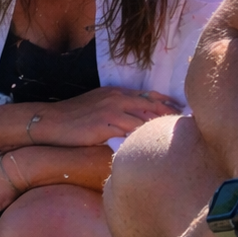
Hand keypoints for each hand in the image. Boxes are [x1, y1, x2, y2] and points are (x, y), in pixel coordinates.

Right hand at [25, 87, 181, 146]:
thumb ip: (115, 111)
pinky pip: (130, 130)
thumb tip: (131, 123)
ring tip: (176, 136)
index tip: (181, 110)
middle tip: (188, 124)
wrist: (48, 122)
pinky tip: (153, 144)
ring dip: (161, 126)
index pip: (147, 95)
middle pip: (151, 105)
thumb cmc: (70, 119)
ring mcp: (110, 109)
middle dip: (170, 115)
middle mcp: (115, 98)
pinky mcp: (104, 123)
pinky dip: (143, 136)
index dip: (166, 103)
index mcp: (115, 92)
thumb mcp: (95, 108)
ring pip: (144, 117)